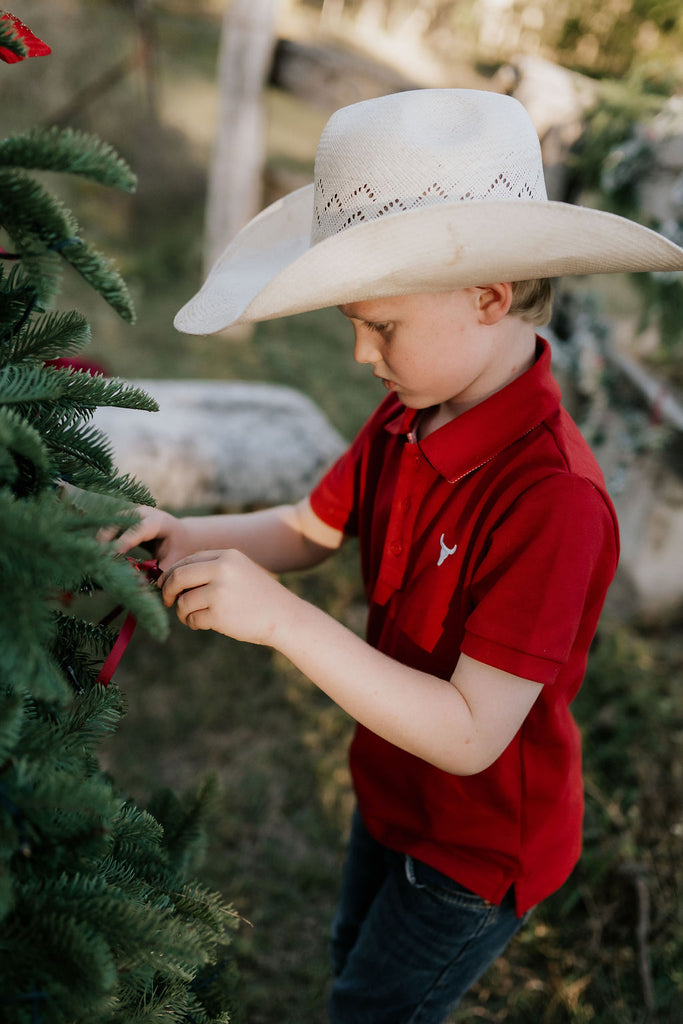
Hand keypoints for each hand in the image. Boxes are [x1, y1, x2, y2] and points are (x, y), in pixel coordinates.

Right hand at [99, 506, 194, 570]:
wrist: (183, 535)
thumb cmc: (179, 550)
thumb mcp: (172, 562)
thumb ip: (157, 572)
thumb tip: (139, 585)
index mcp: (158, 522)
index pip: (138, 530)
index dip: (124, 541)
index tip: (110, 555)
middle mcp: (144, 513)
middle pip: (119, 521)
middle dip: (106, 538)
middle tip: (95, 557)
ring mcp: (133, 513)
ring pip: (111, 522)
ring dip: (101, 539)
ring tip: (94, 557)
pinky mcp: (125, 517)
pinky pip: (110, 526)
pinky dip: (103, 539)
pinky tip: (98, 554)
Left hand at [160, 548, 297, 645]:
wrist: (284, 617)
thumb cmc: (258, 597)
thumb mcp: (239, 572)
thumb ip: (211, 570)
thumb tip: (171, 578)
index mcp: (227, 556)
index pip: (187, 560)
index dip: (171, 574)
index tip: (166, 585)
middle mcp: (222, 569)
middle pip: (178, 576)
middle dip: (167, 591)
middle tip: (167, 601)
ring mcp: (220, 592)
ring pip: (183, 601)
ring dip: (182, 612)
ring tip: (192, 617)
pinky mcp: (219, 614)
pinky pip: (192, 619)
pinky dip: (193, 623)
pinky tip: (205, 624)